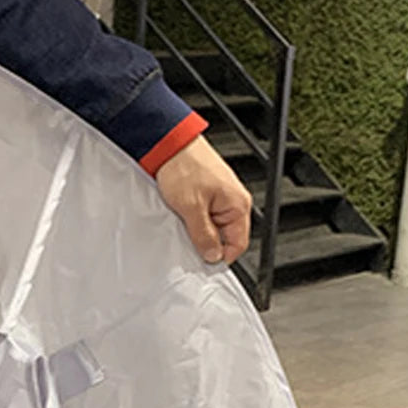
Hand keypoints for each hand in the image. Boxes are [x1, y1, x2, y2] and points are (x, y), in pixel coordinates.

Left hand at [155, 135, 251, 264]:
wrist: (169, 145)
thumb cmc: (184, 166)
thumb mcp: (192, 207)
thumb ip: (204, 235)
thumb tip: (212, 255)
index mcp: (238, 204)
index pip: (238, 244)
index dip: (222, 257)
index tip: (204, 263)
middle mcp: (232, 202)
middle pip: (224, 238)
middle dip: (207, 245)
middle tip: (189, 244)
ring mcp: (219, 199)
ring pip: (212, 229)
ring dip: (197, 233)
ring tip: (183, 226)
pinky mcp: (206, 196)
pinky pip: (202, 219)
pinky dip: (192, 222)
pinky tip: (181, 219)